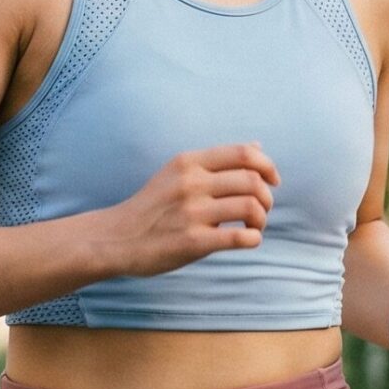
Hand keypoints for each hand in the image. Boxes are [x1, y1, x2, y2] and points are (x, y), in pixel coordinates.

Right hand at [98, 144, 279, 275]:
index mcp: (188, 162)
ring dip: (262, 219)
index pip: (244, 153)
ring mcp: (191, 212)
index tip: (273, 181)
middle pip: (252, 180)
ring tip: (253, 227)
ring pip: (251, 207)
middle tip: (261, 210)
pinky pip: (240, 237)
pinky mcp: (192, 242)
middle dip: (267, 197)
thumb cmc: (152, 207)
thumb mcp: (177, 173)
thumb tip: (257, 146)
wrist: (115, 238)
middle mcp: (190, 183)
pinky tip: (247, 240)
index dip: (268, 166)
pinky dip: (253, 239)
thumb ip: (217, 161)